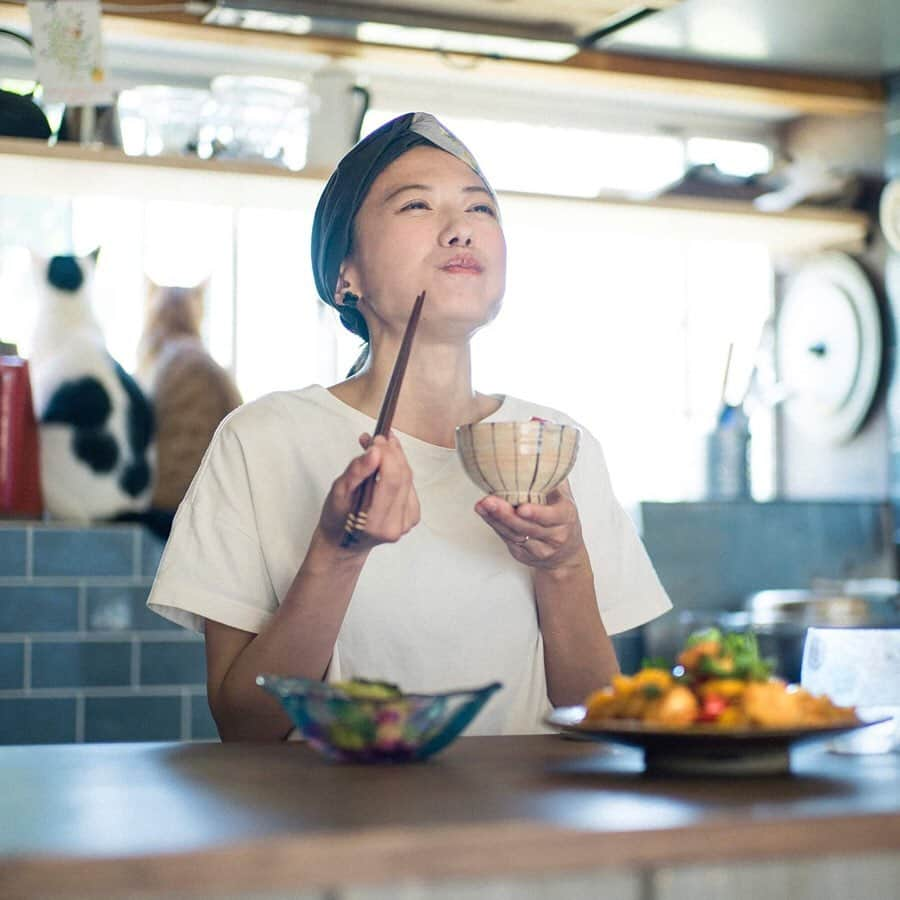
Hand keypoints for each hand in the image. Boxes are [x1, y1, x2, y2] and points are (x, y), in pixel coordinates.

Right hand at [318, 432, 419, 550]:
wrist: (344, 542)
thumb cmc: (337, 518)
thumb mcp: (338, 493)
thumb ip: (357, 472)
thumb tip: (374, 452)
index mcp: (375, 522)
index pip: (392, 480)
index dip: (387, 455)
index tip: (377, 440)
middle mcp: (394, 525)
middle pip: (403, 477)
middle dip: (391, 452)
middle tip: (377, 439)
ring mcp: (406, 523)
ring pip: (409, 479)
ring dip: (395, 459)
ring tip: (377, 449)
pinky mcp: (412, 518)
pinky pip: (410, 486)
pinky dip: (399, 471)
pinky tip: (386, 467)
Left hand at [475, 481, 584, 570]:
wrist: (566, 553)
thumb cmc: (562, 517)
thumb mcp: (565, 496)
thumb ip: (554, 477)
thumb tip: (542, 448)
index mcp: (566, 517)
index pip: (551, 517)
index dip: (536, 513)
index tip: (522, 508)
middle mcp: (554, 535)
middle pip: (527, 527)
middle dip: (506, 515)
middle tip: (489, 501)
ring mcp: (539, 548)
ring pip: (514, 535)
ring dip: (494, 520)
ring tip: (482, 505)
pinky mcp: (523, 554)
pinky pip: (506, 539)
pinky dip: (493, 525)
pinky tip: (484, 512)